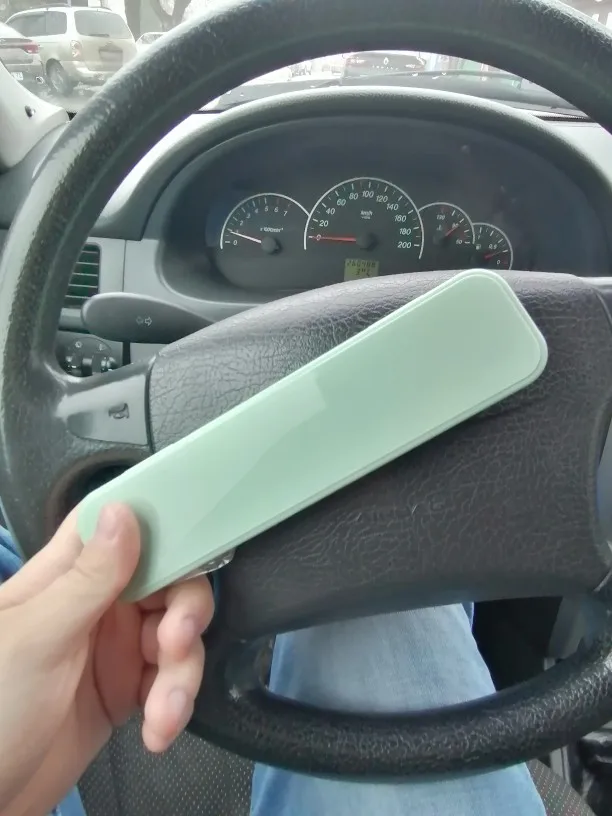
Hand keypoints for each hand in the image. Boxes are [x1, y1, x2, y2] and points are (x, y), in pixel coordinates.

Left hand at [0, 503, 213, 815]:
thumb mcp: (37, 638)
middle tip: (176, 642)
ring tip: (164, 712)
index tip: (199, 529)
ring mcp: (116, 647)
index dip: (161, 521)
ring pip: (178, 634)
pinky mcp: (129, 690)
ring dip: (181, 673)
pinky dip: (174, 704)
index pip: (119, 527)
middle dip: (184, 612)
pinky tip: (159, 731)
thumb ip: (87, 578)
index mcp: (67, 575)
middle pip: (167, 581)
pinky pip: (171, 681)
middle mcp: (98, 603)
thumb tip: (125, 510)